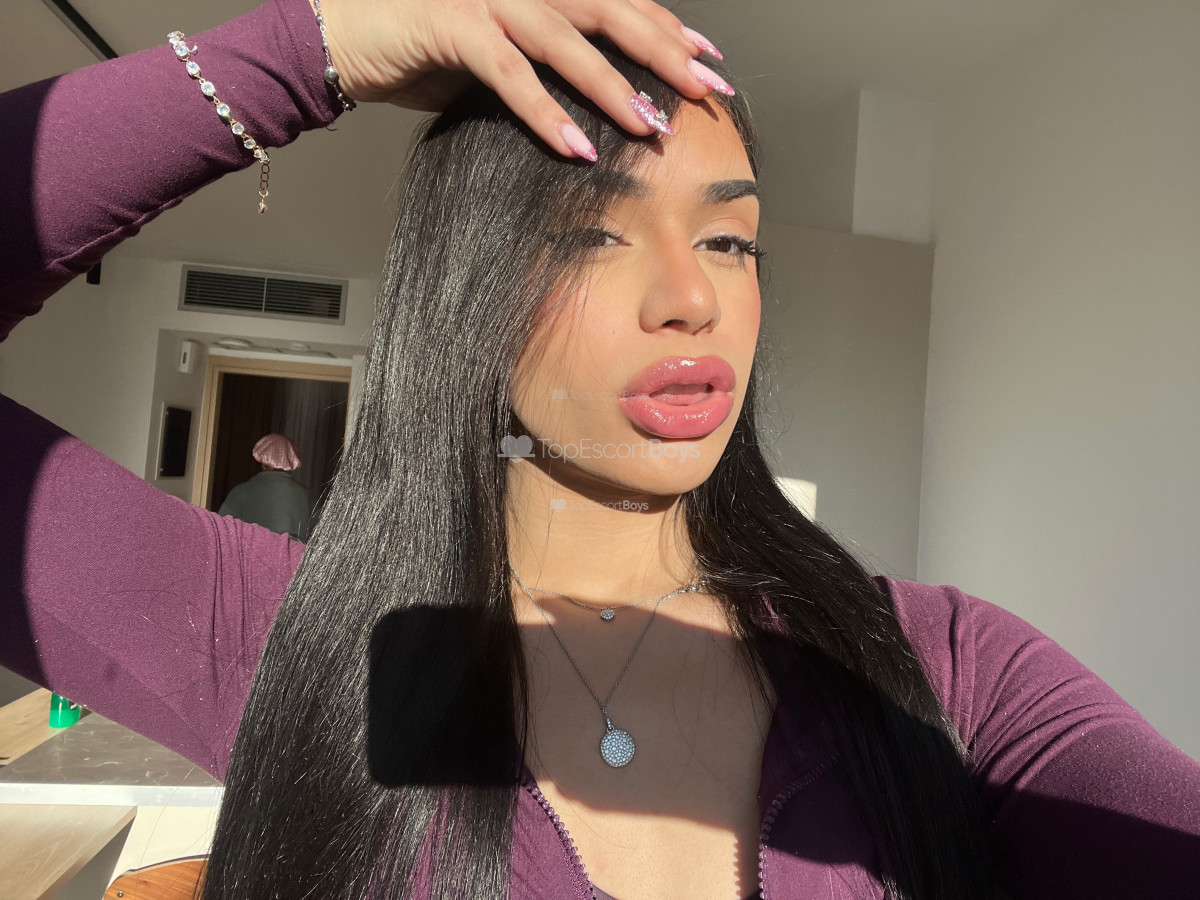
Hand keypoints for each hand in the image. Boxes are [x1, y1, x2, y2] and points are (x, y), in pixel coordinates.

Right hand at [309, 0, 729, 159]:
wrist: (341, 38)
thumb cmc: (419, 48)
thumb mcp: (496, 55)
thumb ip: (543, 65)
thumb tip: (593, 102)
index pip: (615, 1)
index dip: (664, 27)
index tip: (707, 60)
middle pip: (607, 8)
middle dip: (661, 50)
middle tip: (702, 89)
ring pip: (564, 39)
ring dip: (611, 86)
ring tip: (650, 127)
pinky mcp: (451, 26)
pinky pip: (508, 73)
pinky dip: (544, 111)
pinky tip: (575, 147)